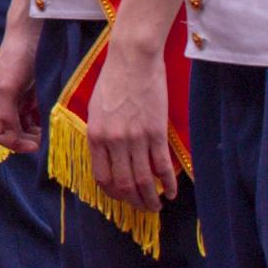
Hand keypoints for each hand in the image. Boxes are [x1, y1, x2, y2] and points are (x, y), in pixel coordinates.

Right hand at [0, 30, 42, 154]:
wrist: (27, 36)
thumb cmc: (15, 59)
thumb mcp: (9, 88)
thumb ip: (7, 113)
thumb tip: (10, 135)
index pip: (0, 135)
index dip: (15, 144)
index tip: (35, 146)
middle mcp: (0, 104)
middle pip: (10, 133)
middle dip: (24, 140)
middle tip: (41, 142)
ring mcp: (12, 100)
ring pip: (19, 127)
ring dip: (30, 134)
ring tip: (44, 133)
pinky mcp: (24, 95)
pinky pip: (28, 116)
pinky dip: (35, 123)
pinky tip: (44, 124)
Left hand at [83, 28, 179, 214]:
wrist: (133, 59)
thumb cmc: (112, 80)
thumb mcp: (95, 110)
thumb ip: (100, 135)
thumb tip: (108, 158)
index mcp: (95, 137)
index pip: (102, 177)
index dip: (112, 194)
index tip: (121, 198)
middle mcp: (114, 142)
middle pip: (123, 184)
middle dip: (133, 202)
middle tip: (142, 208)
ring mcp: (136, 138)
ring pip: (143, 180)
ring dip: (150, 199)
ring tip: (156, 207)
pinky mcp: (156, 132)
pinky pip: (161, 165)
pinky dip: (167, 183)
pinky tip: (171, 192)